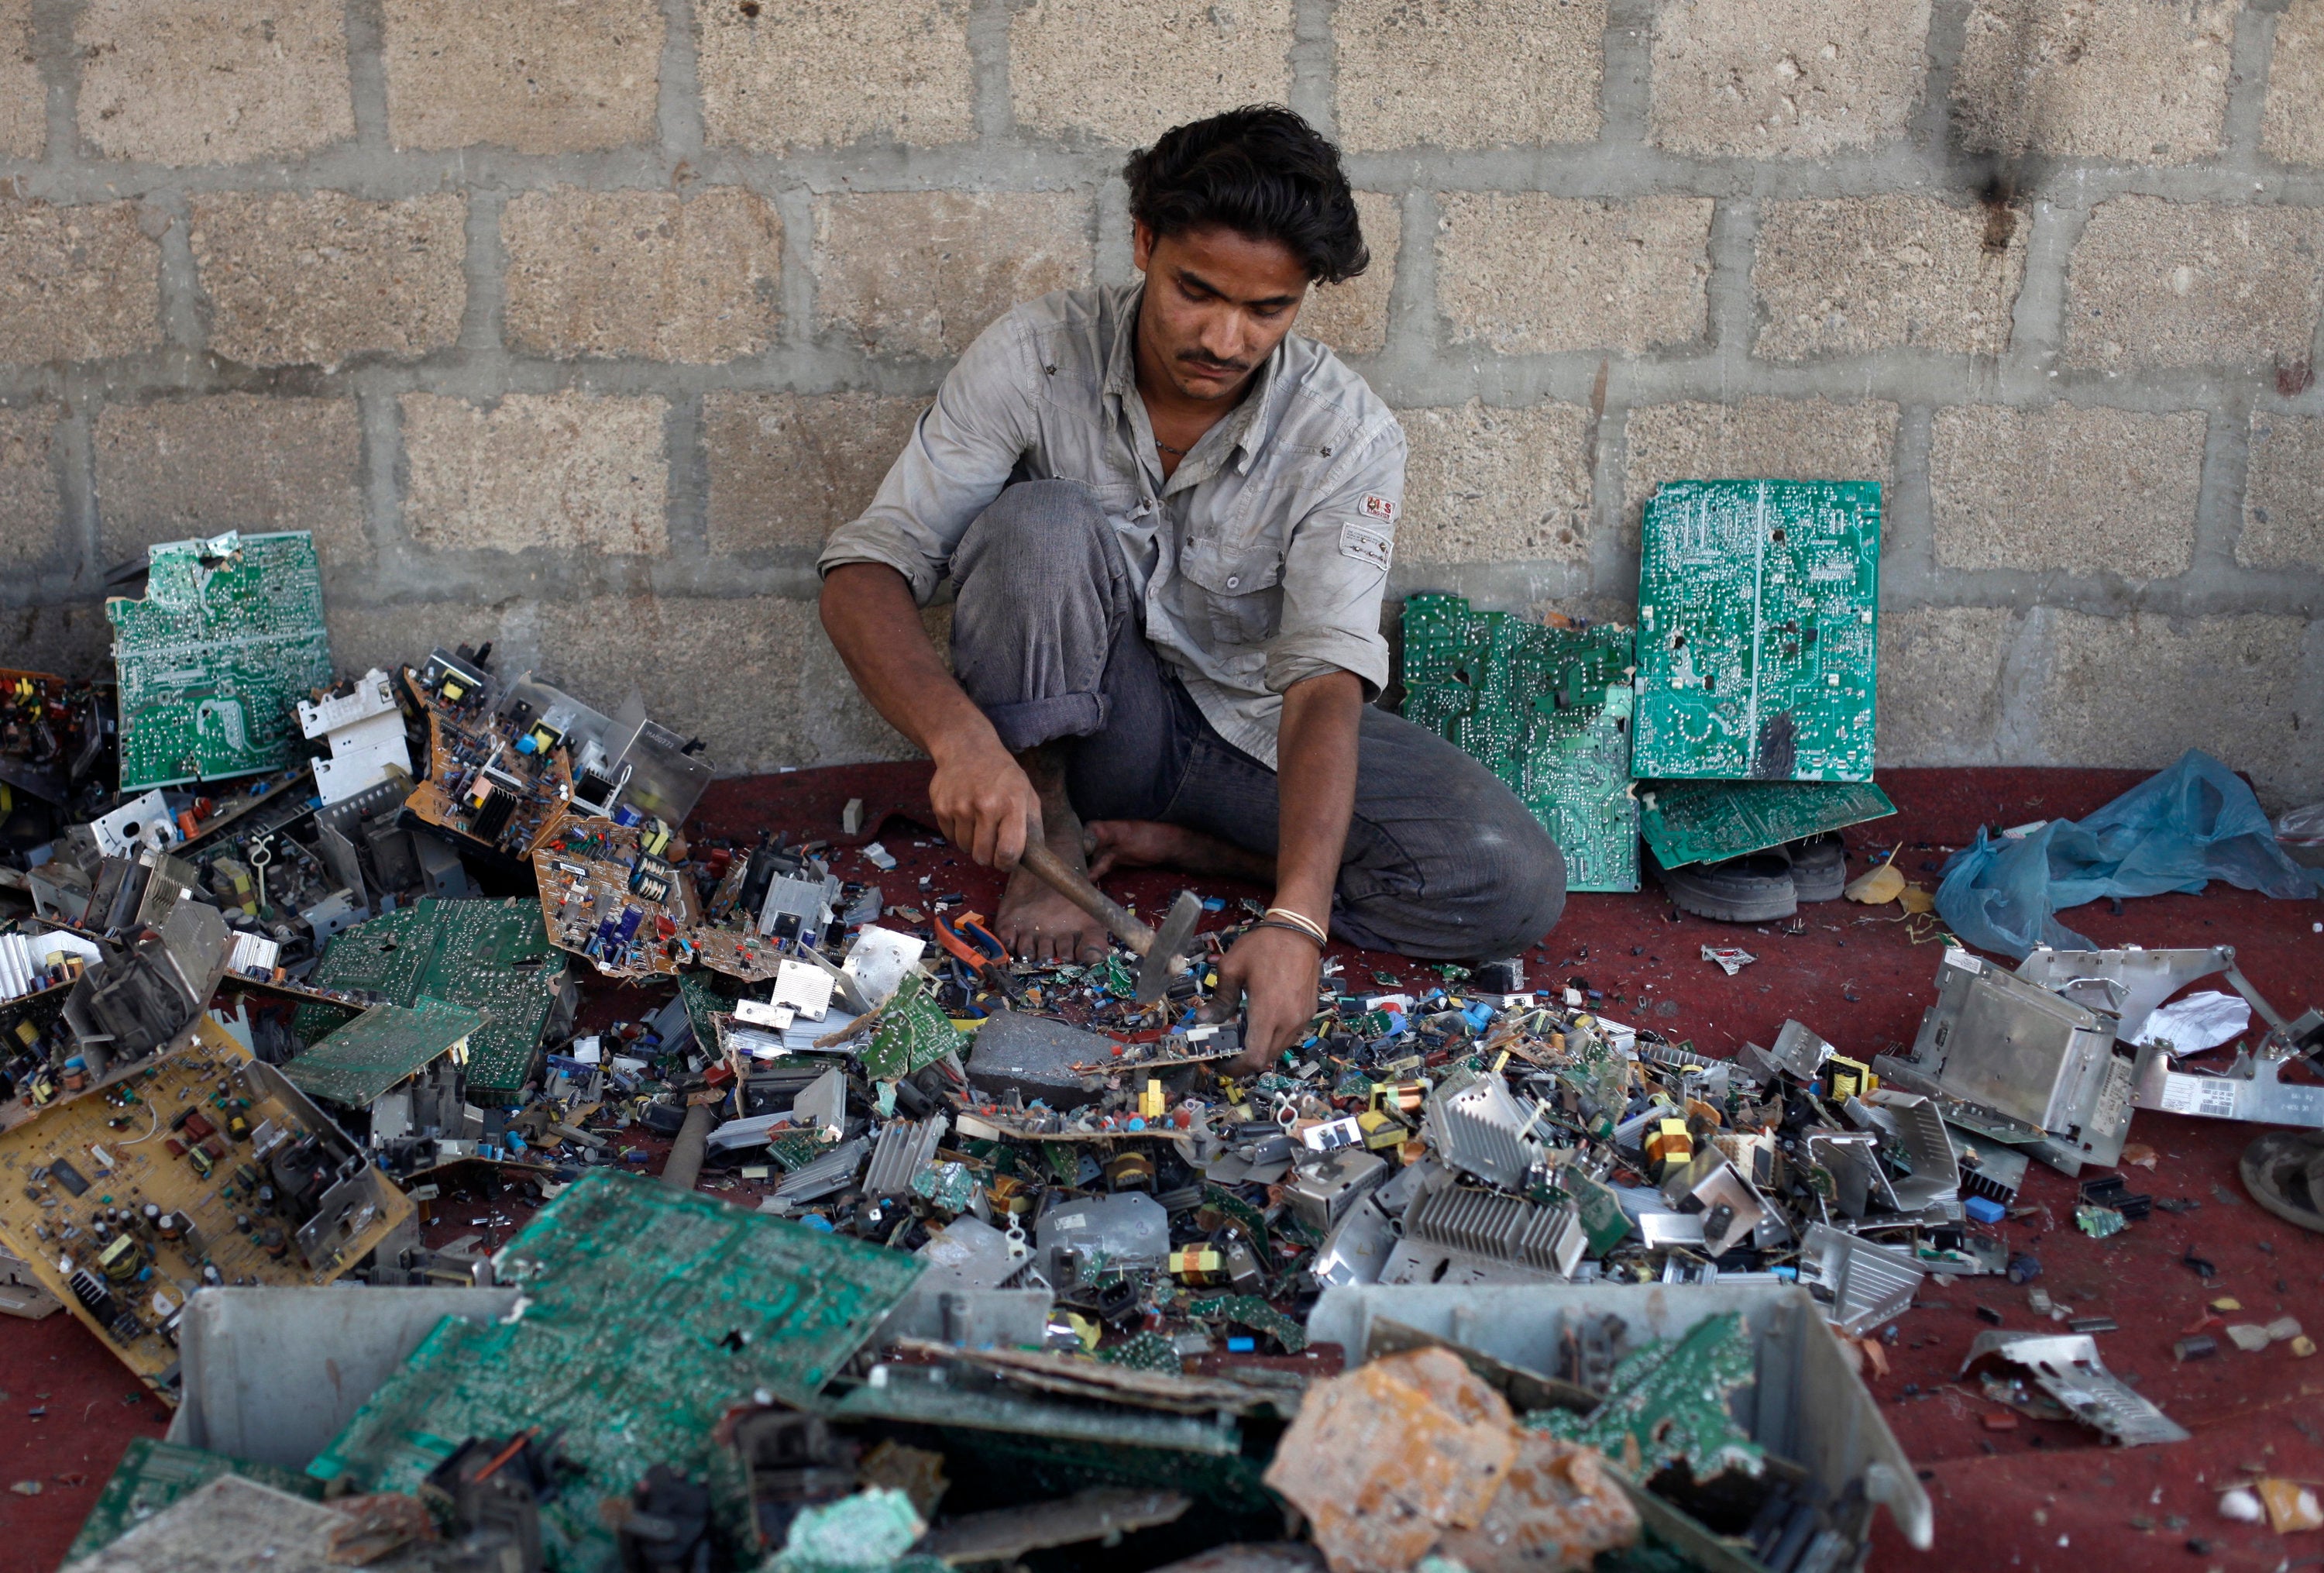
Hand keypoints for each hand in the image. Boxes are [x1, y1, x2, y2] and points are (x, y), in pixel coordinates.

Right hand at [927, 736, 1042, 868]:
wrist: (967, 748)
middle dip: (988, 856)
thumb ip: (1033, 826)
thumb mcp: (1027, 793)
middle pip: (983, 856)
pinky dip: (958, 832)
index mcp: (1011, 804)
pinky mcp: (941, 807)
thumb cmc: (1002, 775)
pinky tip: (964, 813)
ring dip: (972, 843)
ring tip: (978, 822)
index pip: (1008, 851)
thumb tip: (1034, 859)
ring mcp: (960, 806)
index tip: (1005, 861)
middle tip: (991, 843)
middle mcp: (985, 805)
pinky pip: (950, 837)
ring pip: (965, 848)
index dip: (1006, 863)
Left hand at [1216, 924, 1323, 1073]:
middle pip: (1265, 1059)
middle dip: (1244, 1060)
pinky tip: (1261, 1022)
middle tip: (1227, 1048)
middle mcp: (1288, 1021)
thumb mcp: (1232, 967)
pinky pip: (1289, 1036)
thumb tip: (1205, 1019)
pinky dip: (1273, 1037)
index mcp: (1268, 1013)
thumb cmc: (1264, 945)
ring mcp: (1302, 1018)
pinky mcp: (1309, 1012)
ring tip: (1243, 1034)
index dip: (1235, 1068)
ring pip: (1279, 1049)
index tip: (1220, 1062)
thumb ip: (1220, 998)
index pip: (1253, 1059)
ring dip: (1260, 1049)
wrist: (1299, 930)